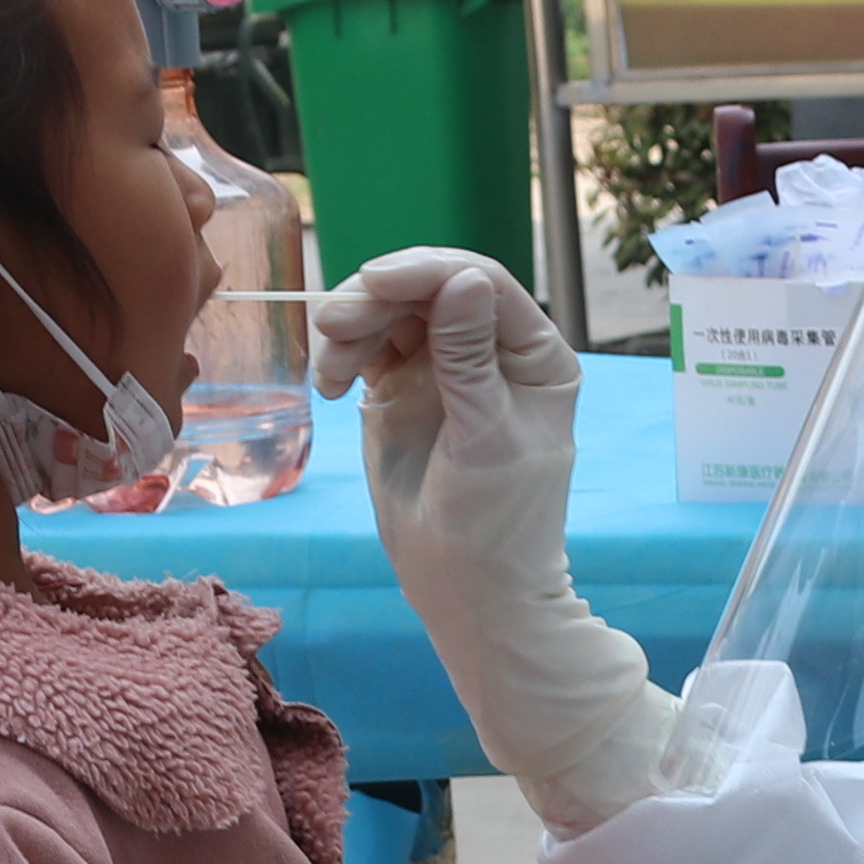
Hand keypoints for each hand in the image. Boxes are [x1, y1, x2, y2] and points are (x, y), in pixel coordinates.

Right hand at [310, 248, 668, 830]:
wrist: (467, 591)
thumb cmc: (496, 523)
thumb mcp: (485, 436)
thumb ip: (468, 357)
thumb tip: (463, 279)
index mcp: (532, 354)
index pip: (481, 283)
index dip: (427, 272)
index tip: (375, 284)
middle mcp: (490, 349)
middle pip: (429, 287)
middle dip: (377, 296)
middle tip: (334, 328)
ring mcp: (444, 366)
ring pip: (391, 311)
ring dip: (352, 325)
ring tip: (330, 374)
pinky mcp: (402, 388)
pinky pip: (368, 346)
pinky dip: (343, 354)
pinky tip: (332, 386)